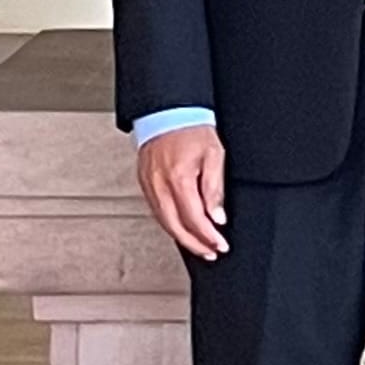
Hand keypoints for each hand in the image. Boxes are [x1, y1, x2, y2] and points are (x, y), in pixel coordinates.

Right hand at [138, 123, 228, 261]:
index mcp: (178, 178)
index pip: (194, 219)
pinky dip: (169, 224)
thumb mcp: (214, 155)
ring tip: (198, 246)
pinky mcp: (145, 183)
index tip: (220, 244)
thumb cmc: (192, 130)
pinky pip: (156, 211)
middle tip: (210, 252)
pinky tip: (181, 228)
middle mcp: (160, 185)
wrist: (169, 112)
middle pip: (175, 227)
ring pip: (163, 222)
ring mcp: (149, 185)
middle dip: (195, 244)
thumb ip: (215, 189)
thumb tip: (217, 217)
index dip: (208, 236)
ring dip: (182, 238)